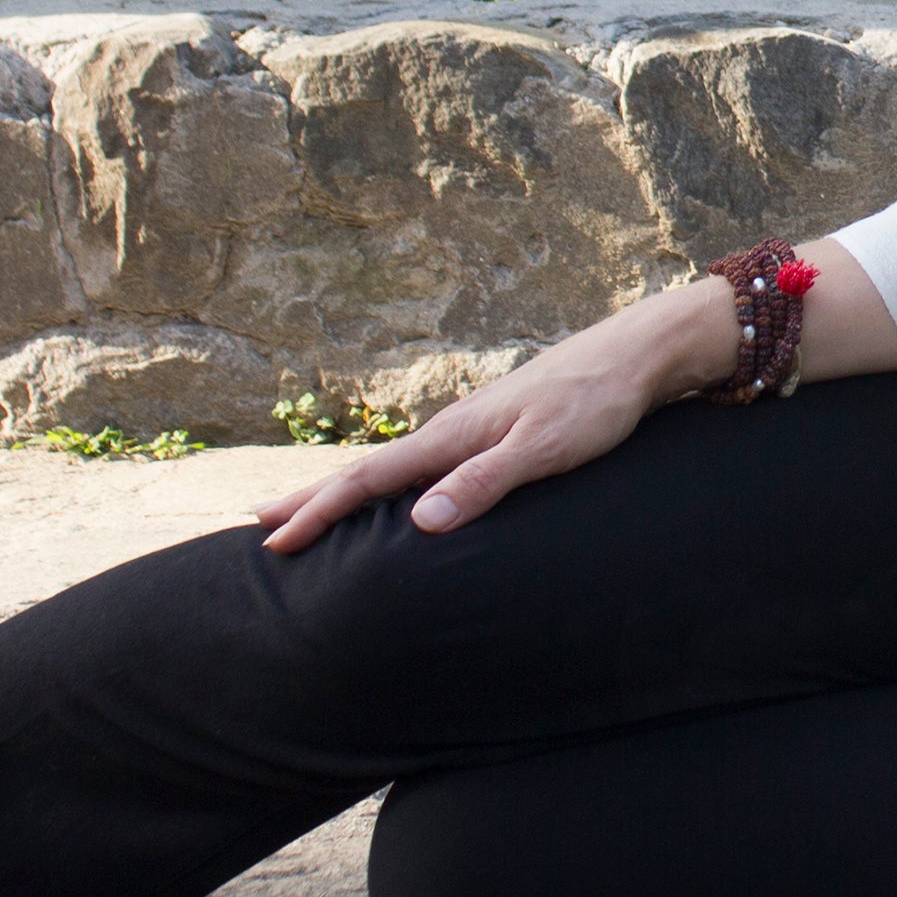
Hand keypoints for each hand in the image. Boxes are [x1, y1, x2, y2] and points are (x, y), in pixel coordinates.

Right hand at [253, 281, 728, 553]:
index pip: (369, 479)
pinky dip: (393, 483)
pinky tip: (400, 493)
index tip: (274, 539)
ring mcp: (472, 429)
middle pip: (368, 470)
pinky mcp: (496, 431)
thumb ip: (484, 484)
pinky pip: (425, 464)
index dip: (319, 511)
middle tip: (260, 523)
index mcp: (453, 436)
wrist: (637, 356)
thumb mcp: (543, 450)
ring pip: (394, 466)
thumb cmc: (596, 403)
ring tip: (312, 511)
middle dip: (313, 499)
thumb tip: (420, 523)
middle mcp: (452, 430)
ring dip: (348, 491)